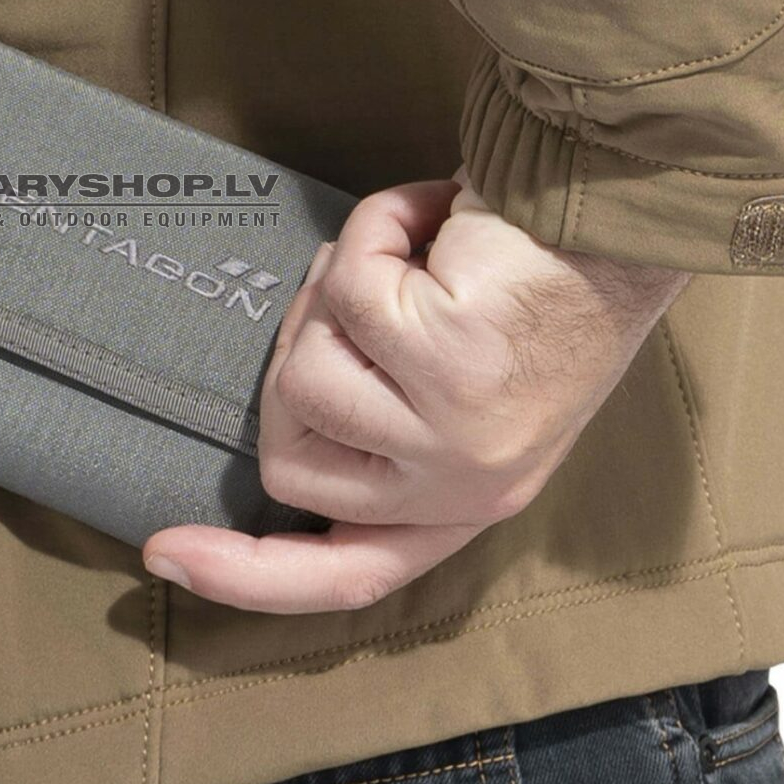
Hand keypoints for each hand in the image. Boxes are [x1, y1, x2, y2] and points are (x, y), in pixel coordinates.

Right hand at [143, 178, 686, 612]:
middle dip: (298, 362)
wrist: (616, 208)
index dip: (249, 575)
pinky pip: (346, 290)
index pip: (346, 574)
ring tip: (419, 259)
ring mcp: (455, 434)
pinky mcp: (448, 363)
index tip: (167, 556)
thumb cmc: (534, 280)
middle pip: (290, 462)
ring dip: (343, 291)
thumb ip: (381, 419)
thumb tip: (282, 408)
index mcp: (464, 501)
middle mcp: (463, 487)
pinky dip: (379, 230)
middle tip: (372, 299)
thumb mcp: (455, 383)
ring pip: (301, 374)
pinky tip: (439, 222)